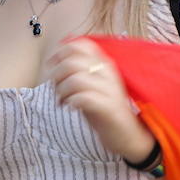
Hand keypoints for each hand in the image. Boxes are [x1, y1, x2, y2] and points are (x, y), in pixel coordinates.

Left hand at [47, 38, 154, 163]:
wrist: (126, 134)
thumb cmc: (103, 109)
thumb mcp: (90, 84)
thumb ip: (76, 70)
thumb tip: (55, 58)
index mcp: (103, 63)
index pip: (81, 44)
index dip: (61, 52)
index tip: (52, 65)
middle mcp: (107, 73)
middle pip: (72, 61)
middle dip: (57, 75)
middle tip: (56, 88)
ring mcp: (109, 89)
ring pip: (75, 79)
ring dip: (62, 90)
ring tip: (62, 100)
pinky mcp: (108, 107)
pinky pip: (84, 97)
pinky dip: (71, 101)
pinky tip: (71, 107)